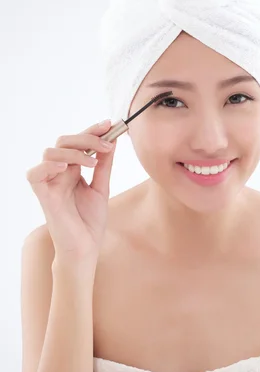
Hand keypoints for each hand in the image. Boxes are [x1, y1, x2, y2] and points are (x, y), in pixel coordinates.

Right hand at [26, 120, 116, 264]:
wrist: (86, 248)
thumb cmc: (90, 221)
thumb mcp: (102, 187)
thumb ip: (104, 165)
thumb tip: (112, 141)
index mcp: (72, 170)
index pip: (78, 142)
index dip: (92, 130)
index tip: (110, 124)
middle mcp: (59, 173)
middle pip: (63, 142)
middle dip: (86, 138)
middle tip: (106, 144)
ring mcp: (50, 183)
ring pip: (51, 153)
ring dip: (74, 152)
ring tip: (93, 163)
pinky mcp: (43, 196)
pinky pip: (35, 174)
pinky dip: (48, 166)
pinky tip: (66, 169)